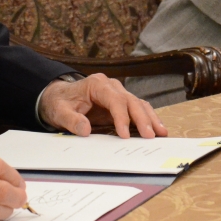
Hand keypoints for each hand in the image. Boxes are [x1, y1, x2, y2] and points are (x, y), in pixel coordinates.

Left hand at [38, 73, 168, 138]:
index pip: (114, 100)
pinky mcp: (121, 103)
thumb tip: (84, 129)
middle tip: (150, 136)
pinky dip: (147, 118)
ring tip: (161, 133)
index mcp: (97, 84)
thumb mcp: (60, 112)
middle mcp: (111, 86)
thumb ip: (71, 120)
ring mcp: (118, 93)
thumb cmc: (60, 103)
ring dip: (150, 118)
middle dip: (142, 119)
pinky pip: (137, 108)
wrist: (59, 97)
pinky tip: (156, 129)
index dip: (121, 117)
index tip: (124, 135)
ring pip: (138, 103)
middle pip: (131, 101)